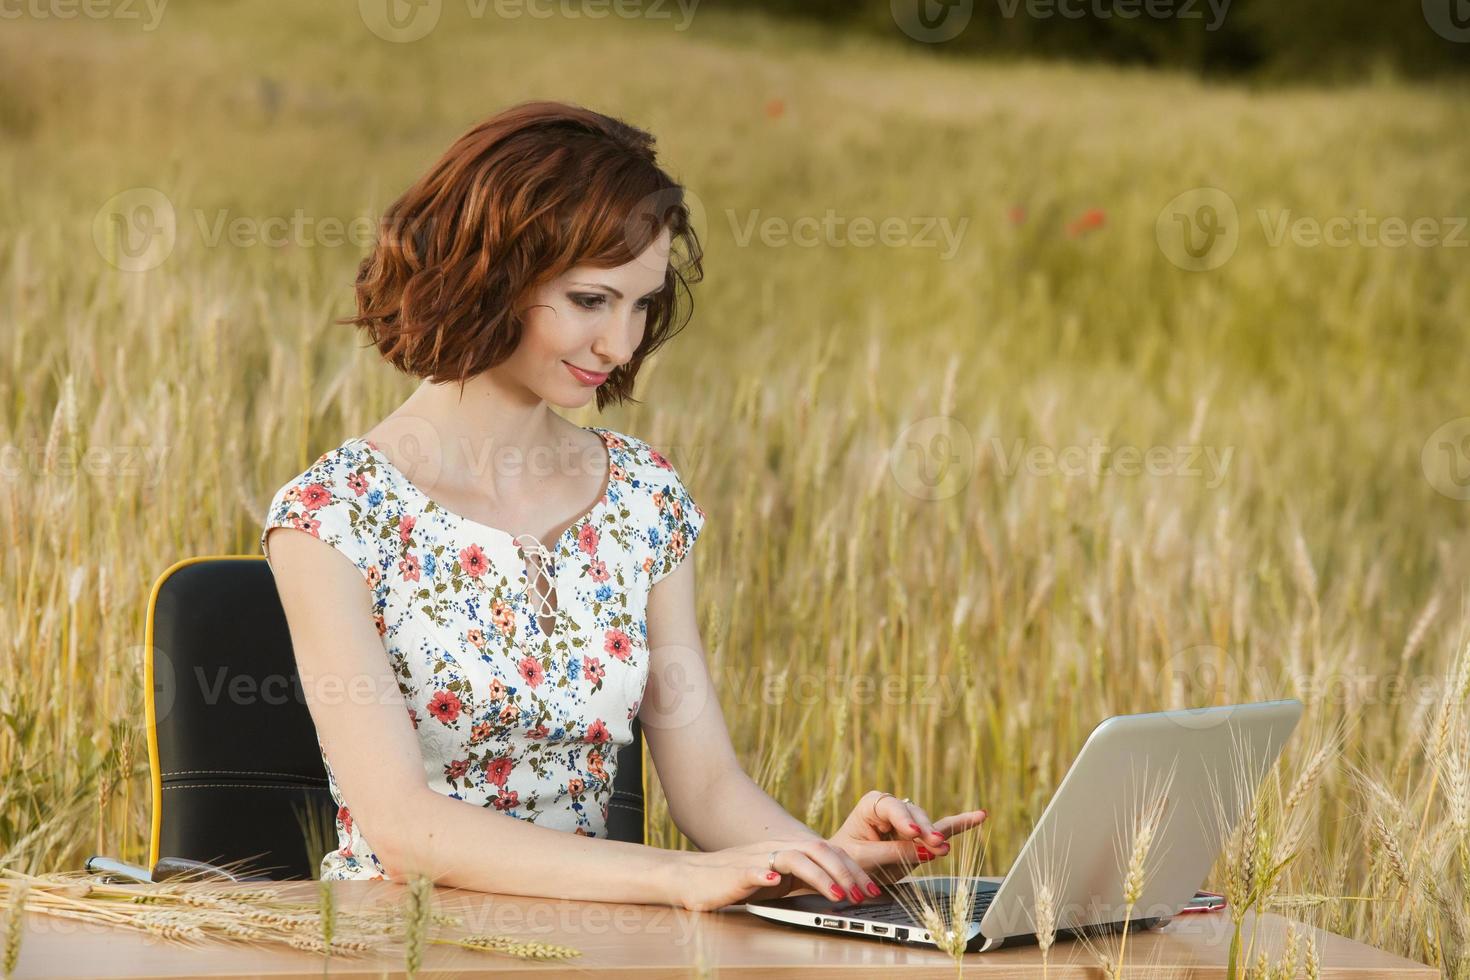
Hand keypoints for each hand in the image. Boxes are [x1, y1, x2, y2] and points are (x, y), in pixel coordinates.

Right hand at [663, 837, 883, 911]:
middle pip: (819, 851)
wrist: (692, 876)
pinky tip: (776, 882)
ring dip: (820, 876)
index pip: (828, 853)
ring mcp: (757, 858)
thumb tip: (838, 890)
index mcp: (789, 850)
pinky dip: (766, 874)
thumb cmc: (735, 881)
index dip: (853, 869)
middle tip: (866, 895)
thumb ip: (802, 880)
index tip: (873, 889)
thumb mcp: (777, 880)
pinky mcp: (736, 871)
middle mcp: (776, 848)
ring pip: (795, 859)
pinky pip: (754, 870)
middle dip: (846, 873)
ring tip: (838, 895)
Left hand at [828, 790, 987, 884]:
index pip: (890, 807)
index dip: (903, 819)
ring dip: (936, 836)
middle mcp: (892, 809)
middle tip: (932, 842)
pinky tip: (979, 816)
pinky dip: (960, 825)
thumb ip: (892, 853)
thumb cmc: (847, 858)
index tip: (912, 832)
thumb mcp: (863, 857)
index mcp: (872, 806)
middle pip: (914, 814)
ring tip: (942, 847)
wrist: (844, 869)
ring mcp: (909, 822)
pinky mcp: (921, 837)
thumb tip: (923, 850)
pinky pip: (942, 830)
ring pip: (928, 824)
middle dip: (924, 829)